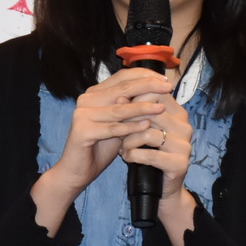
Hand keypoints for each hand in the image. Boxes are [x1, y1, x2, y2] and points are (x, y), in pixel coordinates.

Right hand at [30, 67, 175, 231]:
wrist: (78, 170)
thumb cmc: (100, 146)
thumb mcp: (120, 123)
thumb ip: (132, 108)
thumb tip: (157, 91)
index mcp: (95, 94)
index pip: (122, 76)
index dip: (144, 76)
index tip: (165, 80)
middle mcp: (86, 100)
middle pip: (122, 88)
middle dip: (148, 86)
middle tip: (168, 87)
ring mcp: (82, 114)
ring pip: (119, 109)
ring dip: (143, 107)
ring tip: (161, 108)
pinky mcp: (81, 130)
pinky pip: (112, 128)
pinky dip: (131, 127)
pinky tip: (146, 126)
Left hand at [118, 79, 191, 204]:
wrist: (161, 188)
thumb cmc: (148, 153)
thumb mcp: (141, 129)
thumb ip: (135, 113)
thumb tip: (119, 97)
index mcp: (178, 113)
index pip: (155, 94)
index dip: (133, 101)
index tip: (119, 111)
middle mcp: (185, 127)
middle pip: (149, 113)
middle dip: (127, 122)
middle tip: (117, 133)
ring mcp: (184, 145)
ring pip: (147, 133)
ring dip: (128, 141)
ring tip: (122, 148)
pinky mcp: (180, 163)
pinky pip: (149, 155)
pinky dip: (132, 155)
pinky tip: (127, 158)